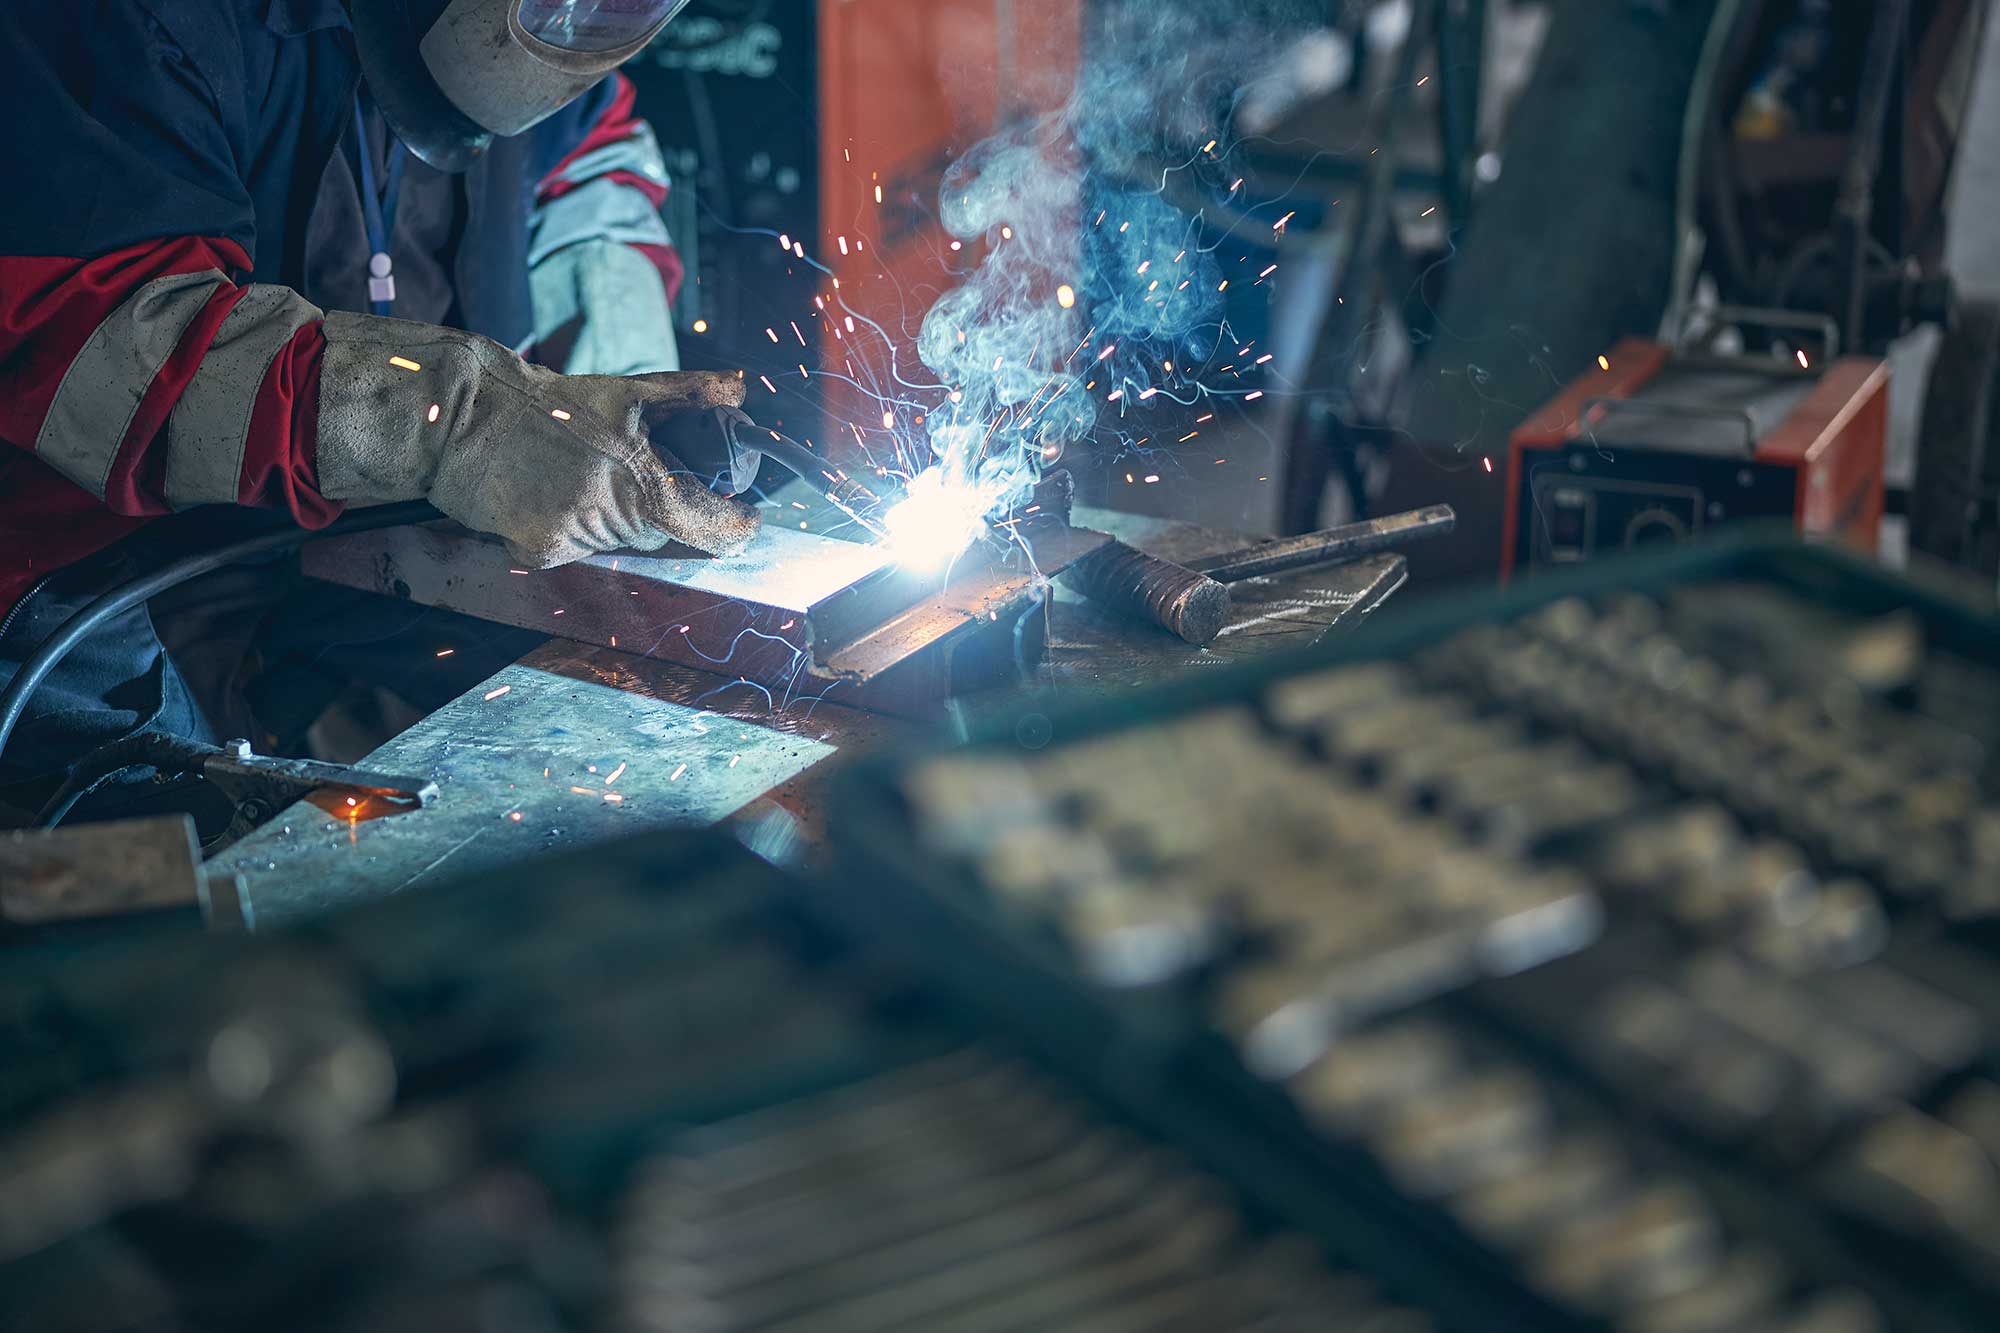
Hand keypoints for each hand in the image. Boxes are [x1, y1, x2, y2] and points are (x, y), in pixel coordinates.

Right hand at [313, 313, 760, 566]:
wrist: (463, 415)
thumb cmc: (549, 403)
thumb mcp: (625, 390)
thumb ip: (689, 395)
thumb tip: (741, 390)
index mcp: (636, 477)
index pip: (707, 526)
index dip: (734, 526)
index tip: (748, 520)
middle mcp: (605, 515)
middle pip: (660, 534)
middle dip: (659, 510)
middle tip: (633, 474)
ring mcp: (570, 539)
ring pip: (619, 544)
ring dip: (614, 519)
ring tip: (580, 477)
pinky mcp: (539, 553)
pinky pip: (578, 554)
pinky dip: (574, 531)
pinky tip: (549, 496)